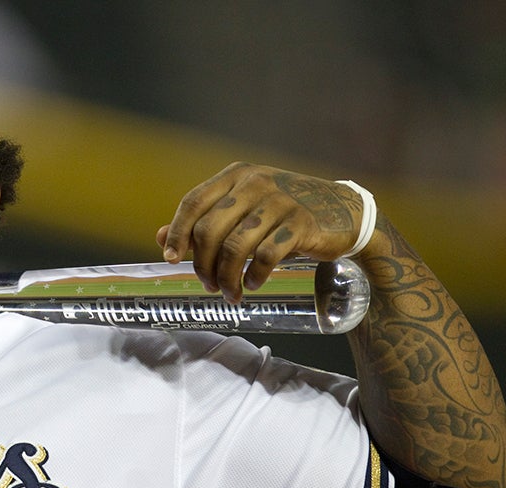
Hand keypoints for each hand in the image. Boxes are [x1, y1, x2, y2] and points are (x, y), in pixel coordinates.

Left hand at [156, 162, 367, 301]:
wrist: (345, 213)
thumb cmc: (284, 214)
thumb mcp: (243, 209)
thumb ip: (204, 221)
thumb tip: (160, 238)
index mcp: (236, 174)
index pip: (192, 202)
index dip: (177, 233)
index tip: (171, 259)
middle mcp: (255, 182)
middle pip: (209, 230)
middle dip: (203, 265)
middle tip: (208, 286)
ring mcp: (280, 201)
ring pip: (235, 247)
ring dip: (226, 278)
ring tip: (230, 293)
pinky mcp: (301, 223)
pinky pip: (265, 256)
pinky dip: (254, 276)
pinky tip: (253, 284)